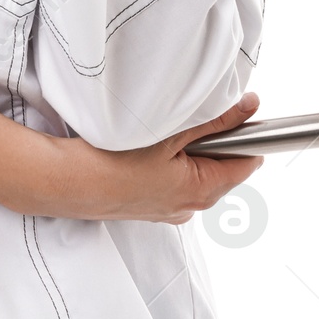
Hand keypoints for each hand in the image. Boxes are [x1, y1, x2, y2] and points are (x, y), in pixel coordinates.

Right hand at [56, 93, 265, 222]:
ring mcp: (170, 210)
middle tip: (196, 118)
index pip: (246, 165)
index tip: (242, 115)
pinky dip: (174, 165)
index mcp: (200, 191)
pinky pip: (177, 183)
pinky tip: (152, 151)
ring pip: (198, 176)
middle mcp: (190, 207)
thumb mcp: (171, 134)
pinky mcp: (152, 208)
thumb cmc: (114, 161)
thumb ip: (214, 122)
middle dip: (217, 143)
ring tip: (168, 133)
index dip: (247, 137)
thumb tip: (248, 108)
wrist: (70, 184)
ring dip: (193, 153)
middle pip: (222, 170)